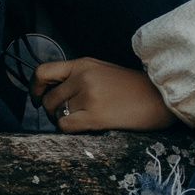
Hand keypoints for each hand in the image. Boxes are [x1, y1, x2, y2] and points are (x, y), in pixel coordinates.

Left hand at [30, 55, 173, 131]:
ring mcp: (88, 95)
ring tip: (82, 122)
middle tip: (66, 118)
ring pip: (56, 114)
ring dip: (63, 122)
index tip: (36, 99)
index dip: (33, 88)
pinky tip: (85, 128)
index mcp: (83, 64)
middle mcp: (82, 77)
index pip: (43, 72)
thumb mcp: (103, 70)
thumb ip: (79, 77)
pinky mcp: (95, 115)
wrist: (161, 97)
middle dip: (52, 112)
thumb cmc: (134, 88)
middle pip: (48, 99)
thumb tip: (56, 94)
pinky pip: (65, 126)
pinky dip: (70, 130)